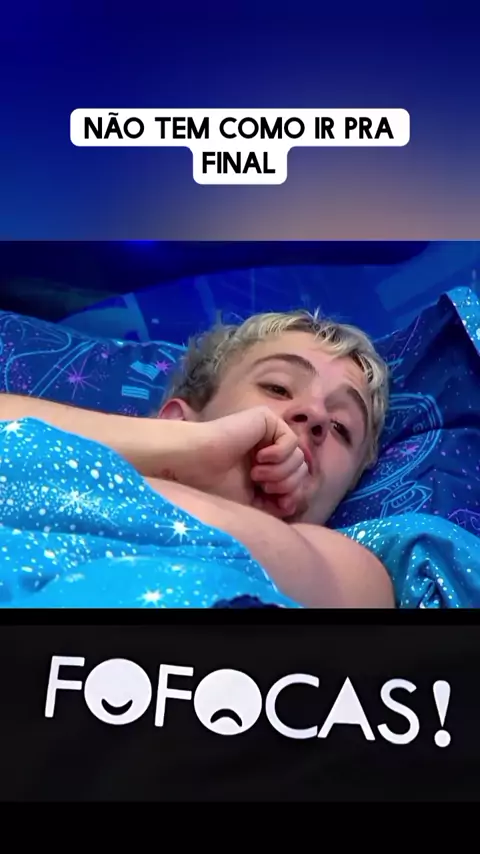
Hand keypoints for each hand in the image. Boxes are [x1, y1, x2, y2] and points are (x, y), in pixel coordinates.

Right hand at [172, 407, 308, 517]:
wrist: (195, 466)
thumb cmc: (215, 486)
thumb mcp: (252, 503)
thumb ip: (276, 503)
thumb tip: (294, 502)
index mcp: (266, 468)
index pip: (296, 481)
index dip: (292, 495)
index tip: (278, 504)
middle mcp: (268, 449)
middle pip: (301, 469)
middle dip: (287, 484)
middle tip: (263, 486)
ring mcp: (268, 433)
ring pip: (299, 457)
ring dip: (281, 471)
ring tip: (256, 474)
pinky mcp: (266, 419)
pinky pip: (291, 440)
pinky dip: (279, 454)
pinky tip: (258, 458)